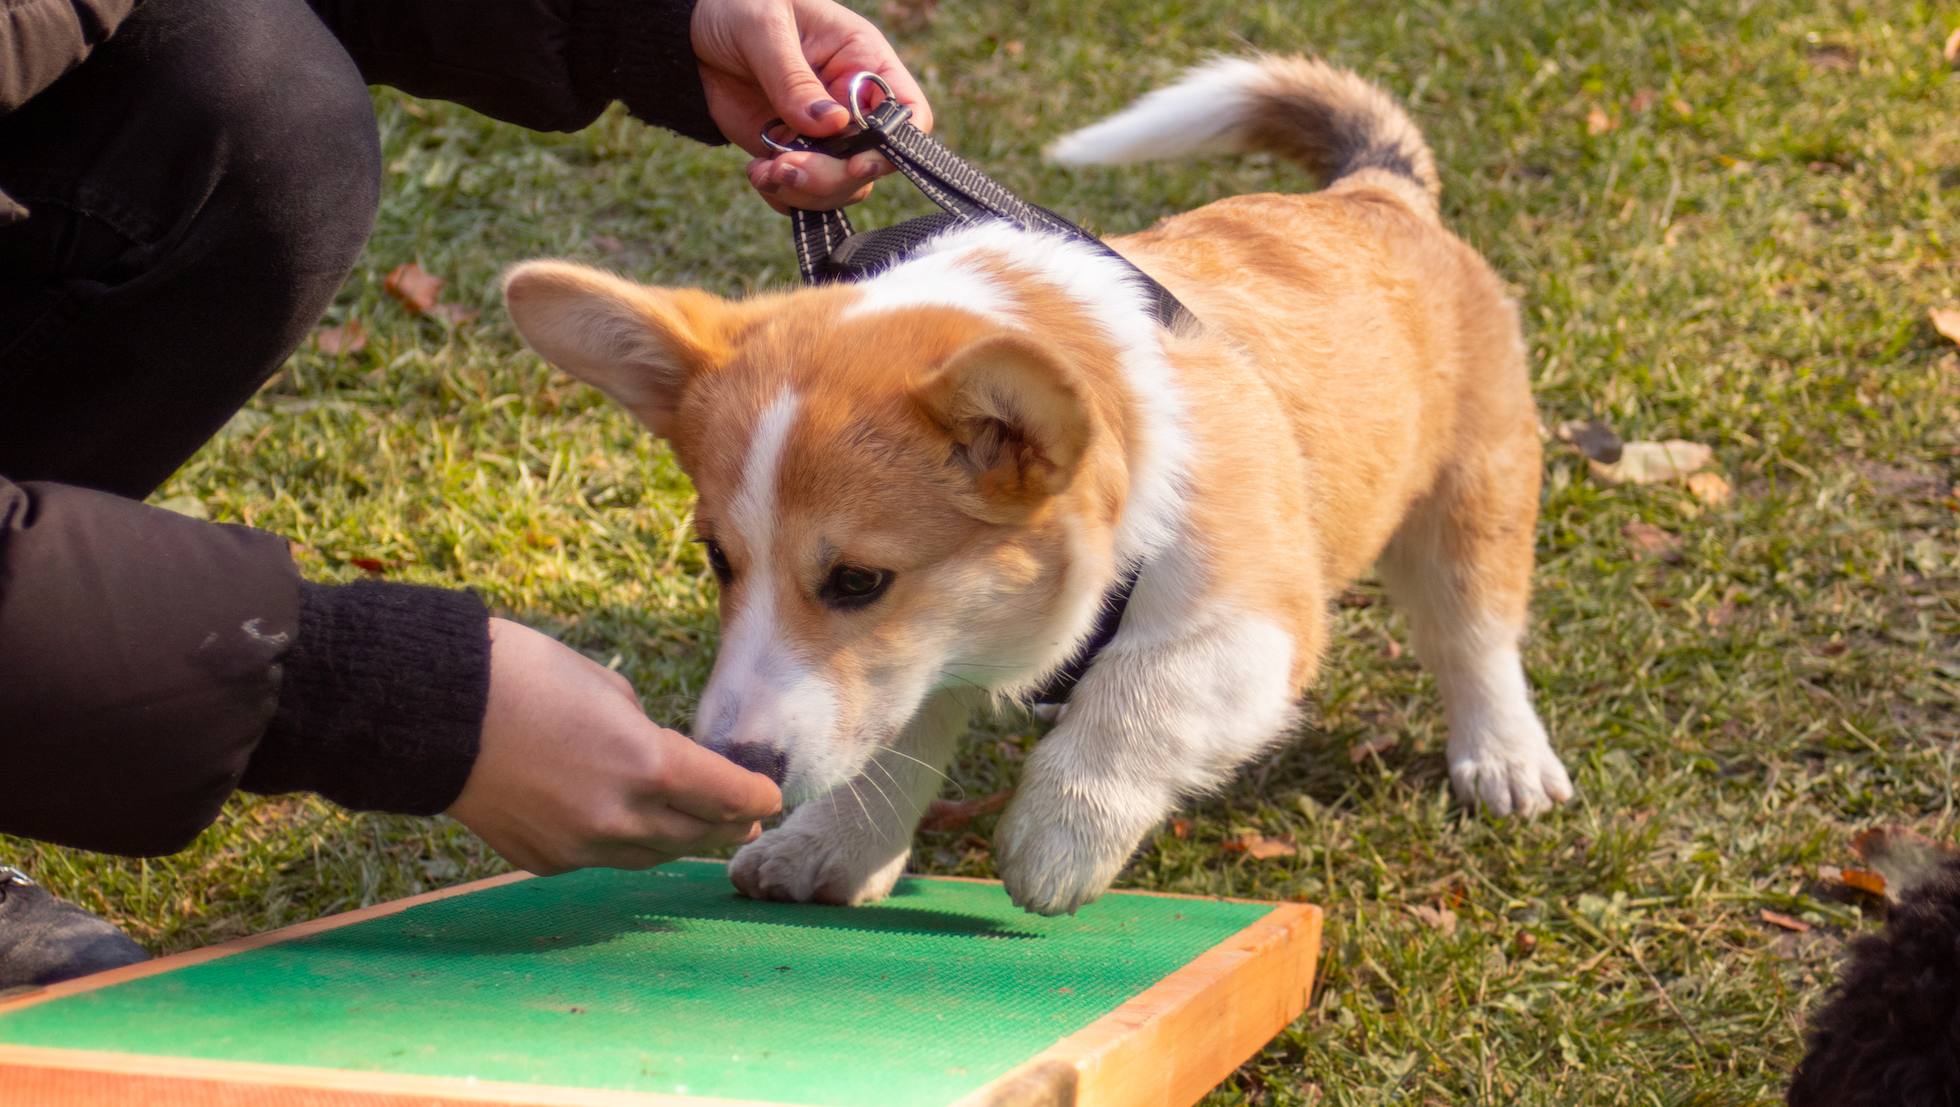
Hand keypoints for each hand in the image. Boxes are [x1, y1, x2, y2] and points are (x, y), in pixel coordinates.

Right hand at [445, 619, 781, 874]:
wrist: (431, 710)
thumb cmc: (521, 676)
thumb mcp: (608, 691)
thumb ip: (648, 737)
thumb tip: (665, 765)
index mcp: (649, 765)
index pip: (729, 795)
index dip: (756, 796)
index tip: (770, 796)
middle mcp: (621, 816)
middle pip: (697, 835)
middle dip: (726, 825)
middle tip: (746, 819)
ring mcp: (580, 845)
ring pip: (651, 855)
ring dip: (679, 841)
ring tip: (698, 831)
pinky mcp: (543, 860)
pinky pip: (600, 857)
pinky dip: (622, 843)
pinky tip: (628, 827)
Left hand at [691, 0, 934, 212]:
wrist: (691, 36)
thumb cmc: (739, 8)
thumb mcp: (764, 28)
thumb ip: (794, 77)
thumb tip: (832, 124)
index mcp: (864, 61)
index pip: (909, 112)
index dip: (895, 146)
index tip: (858, 162)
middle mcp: (852, 104)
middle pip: (873, 162)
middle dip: (834, 176)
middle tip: (788, 167)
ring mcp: (825, 136)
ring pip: (841, 186)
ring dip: (805, 191)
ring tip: (765, 171)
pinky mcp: (794, 154)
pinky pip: (805, 194)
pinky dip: (784, 196)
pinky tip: (757, 173)